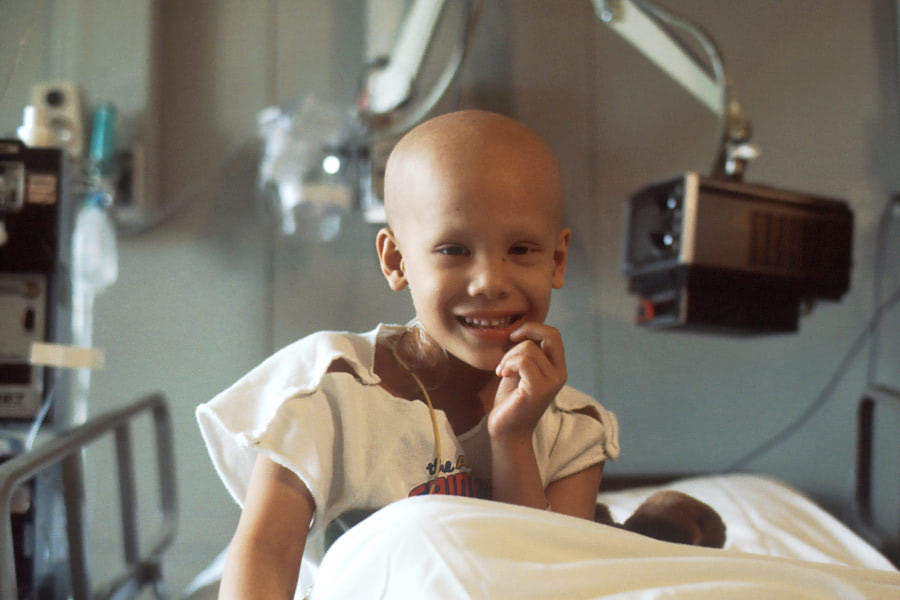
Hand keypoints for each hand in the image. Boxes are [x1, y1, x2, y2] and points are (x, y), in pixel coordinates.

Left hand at [488, 322, 566, 439]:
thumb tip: (521, 329)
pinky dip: (508, 364)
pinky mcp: (539, 390)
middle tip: (508, 348)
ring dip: (508, 357)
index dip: (532, 328)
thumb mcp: (521, 369)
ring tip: (502, 371)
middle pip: (550, 334)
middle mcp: (560, 374)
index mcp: (557, 367)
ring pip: (529, 348)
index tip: (513, 338)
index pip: (553, 334)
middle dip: (524, 333)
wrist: (506, 431)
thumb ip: (527, 351)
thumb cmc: (511, 399)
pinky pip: (523, 361)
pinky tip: (502, 375)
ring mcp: (552, 382)